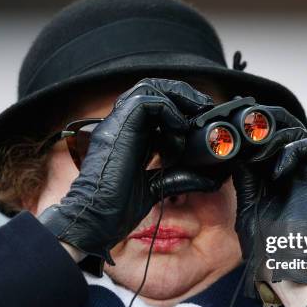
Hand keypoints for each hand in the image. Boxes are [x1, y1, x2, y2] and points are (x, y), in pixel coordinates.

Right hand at [39, 79, 221, 266]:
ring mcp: (118, 123)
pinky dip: (168, 109)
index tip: (202, 119)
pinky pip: (146, 101)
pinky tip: (180, 128)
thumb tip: (211, 179)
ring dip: (177, 97)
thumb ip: (181, 177)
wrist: (96, 218)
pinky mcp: (118, 126)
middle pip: (152, 90)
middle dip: (182, 95)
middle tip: (204, 108)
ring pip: (148, 88)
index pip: (156, 106)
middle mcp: (123, 125)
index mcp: (131, 136)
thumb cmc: (117, 207)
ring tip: (195, 112)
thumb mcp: (158, 185)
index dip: (181, 106)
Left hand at [232, 111, 306, 302]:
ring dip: (272, 135)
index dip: (249, 126)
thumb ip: (243, 172)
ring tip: (255, 147)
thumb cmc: (267, 238)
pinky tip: (275, 168)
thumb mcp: (247, 196)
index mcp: (273, 169)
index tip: (228, 123)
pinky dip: (290, 151)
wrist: (285, 260)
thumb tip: (232, 147)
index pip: (264, 135)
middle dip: (261, 120)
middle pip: (281, 127)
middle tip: (243, 120)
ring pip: (294, 132)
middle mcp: (292, 165)